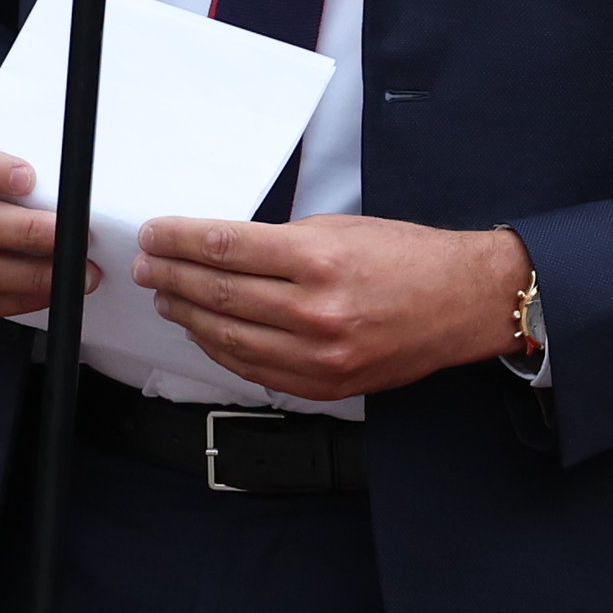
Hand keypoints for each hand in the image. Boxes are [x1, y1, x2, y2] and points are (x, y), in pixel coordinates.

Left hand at [132, 213, 530, 403]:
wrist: (462, 302)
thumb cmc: (409, 259)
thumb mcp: (342, 228)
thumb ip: (281, 243)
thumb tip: (220, 250)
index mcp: (319, 259)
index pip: (225, 247)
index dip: (179, 240)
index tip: (156, 235)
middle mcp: (315, 310)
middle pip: (218, 292)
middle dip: (172, 276)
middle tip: (149, 266)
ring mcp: (318, 354)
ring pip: (227, 336)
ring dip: (188, 315)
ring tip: (167, 298)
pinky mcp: (323, 383)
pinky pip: (252, 369)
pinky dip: (220, 349)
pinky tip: (205, 331)